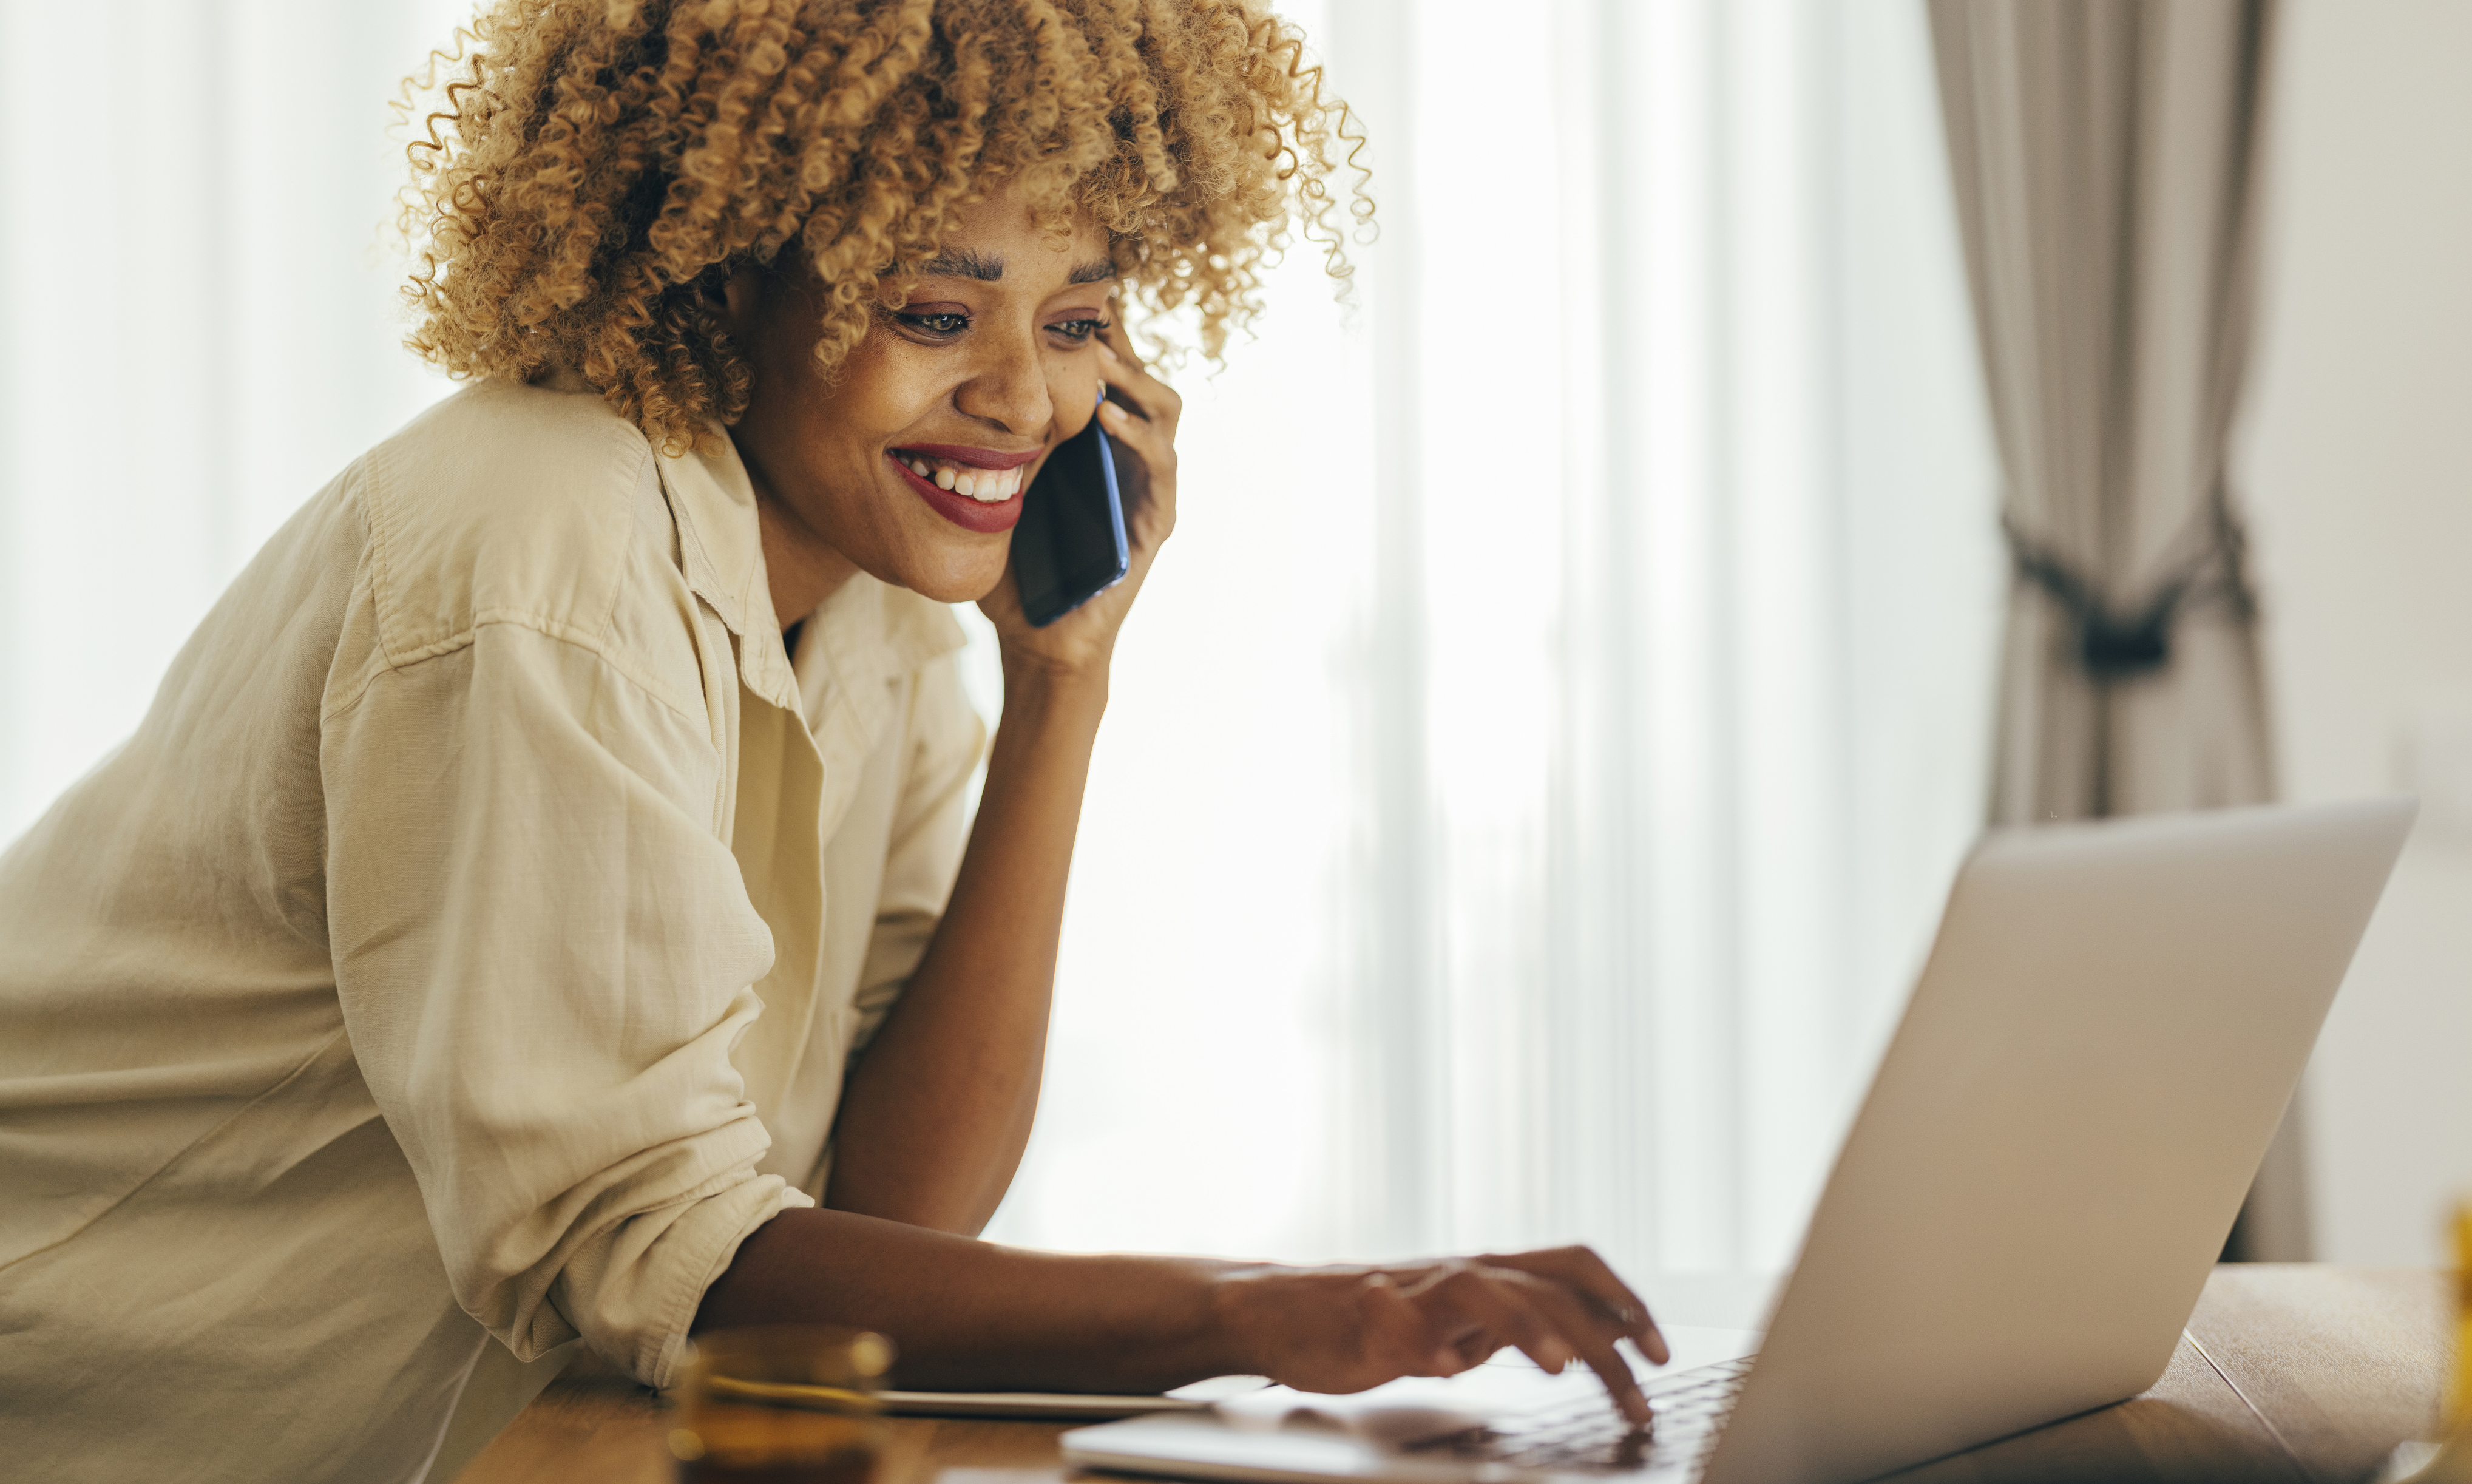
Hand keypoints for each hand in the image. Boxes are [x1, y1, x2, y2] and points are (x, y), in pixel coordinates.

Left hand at [979, 314, 1181, 678]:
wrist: (1036, 637)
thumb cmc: (1012, 565)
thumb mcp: (991, 485)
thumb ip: (986, 441)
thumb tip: (941, 380)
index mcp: (1092, 440)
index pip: (1100, 364)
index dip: (1085, 324)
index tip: (1054, 287)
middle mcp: (1129, 453)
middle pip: (1138, 371)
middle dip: (1115, 335)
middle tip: (1081, 304)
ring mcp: (1149, 485)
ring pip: (1165, 407)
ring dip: (1134, 376)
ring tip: (1097, 356)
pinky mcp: (1158, 520)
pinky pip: (1162, 465)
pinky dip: (1137, 436)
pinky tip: (1105, 417)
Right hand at [1212, 1246, 1669, 1424]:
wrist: (1282, 1309)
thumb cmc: (1380, 1317)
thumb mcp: (1467, 1321)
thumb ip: (1524, 1319)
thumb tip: (1601, 1330)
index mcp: (1490, 1274)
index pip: (1573, 1267)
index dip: (1623, 1300)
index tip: (1661, 1351)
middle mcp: (1460, 1274)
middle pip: (1545, 1290)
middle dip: (1602, 1342)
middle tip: (1639, 1394)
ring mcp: (1412, 1292)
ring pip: (1479, 1291)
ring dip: (1527, 1325)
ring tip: (1561, 1368)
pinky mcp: (1363, 1318)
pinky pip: (1394, 1322)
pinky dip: (1424, 1343)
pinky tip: (1445, 1369)